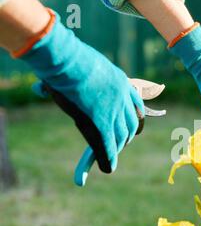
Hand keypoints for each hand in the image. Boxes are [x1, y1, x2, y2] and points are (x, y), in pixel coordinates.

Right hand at [20, 10, 144, 185]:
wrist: (66, 58)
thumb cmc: (62, 57)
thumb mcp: (73, 66)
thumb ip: (68, 78)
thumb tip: (41, 88)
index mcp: (119, 80)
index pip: (135, 103)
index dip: (135, 116)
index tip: (135, 125)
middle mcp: (122, 97)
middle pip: (132, 122)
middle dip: (127, 134)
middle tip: (122, 142)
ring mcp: (113, 111)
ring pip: (121, 136)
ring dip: (118, 148)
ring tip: (113, 155)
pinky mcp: (101, 124)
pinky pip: (108, 146)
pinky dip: (108, 158)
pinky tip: (108, 168)